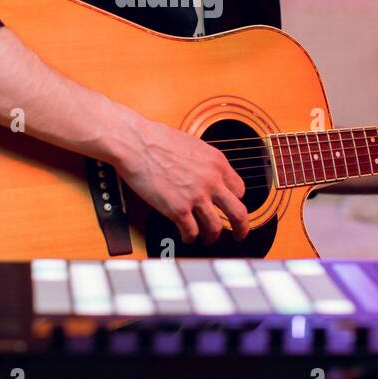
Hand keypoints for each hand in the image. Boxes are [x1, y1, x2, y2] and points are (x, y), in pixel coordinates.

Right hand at [112, 119, 251, 244]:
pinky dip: (190, 238)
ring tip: (206, 239)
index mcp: (217, 162)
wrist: (136, 143)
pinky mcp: (178, 210)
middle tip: (239, 235)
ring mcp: (196, 197)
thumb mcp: (193, 145)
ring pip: (216, 228)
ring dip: (212, 237)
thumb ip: (205, 163)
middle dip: (241, 228)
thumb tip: (207, 176)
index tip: (230, 207)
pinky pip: (191, 232)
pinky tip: (186, 236)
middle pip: (239, 213)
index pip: (240, 190)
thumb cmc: (157, 139)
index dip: (235, 201)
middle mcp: (212, 181)